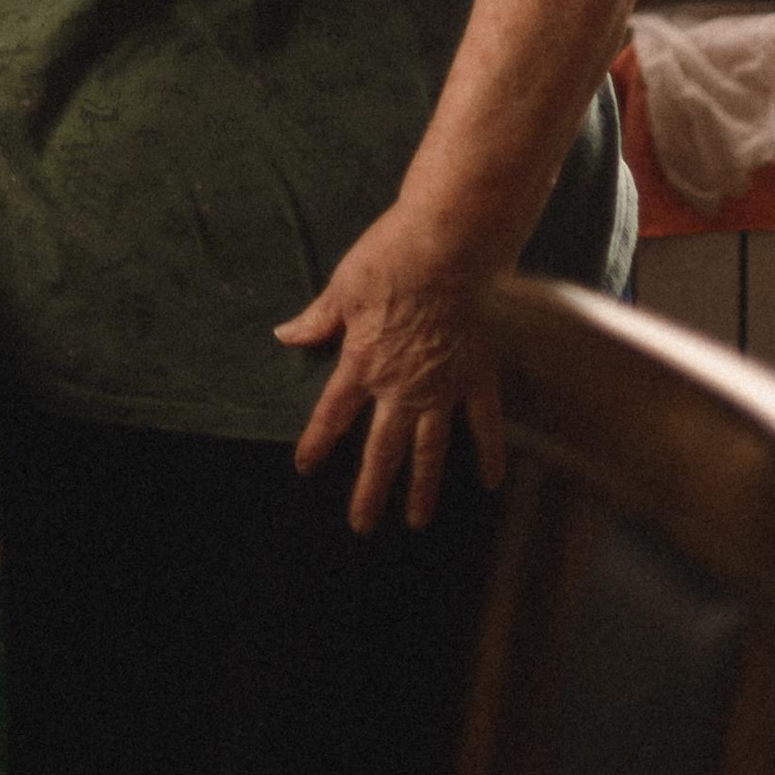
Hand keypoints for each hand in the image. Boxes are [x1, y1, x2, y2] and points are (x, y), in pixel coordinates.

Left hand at [275, 212, 507, 534]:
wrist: (445, 248)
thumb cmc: (388, 260)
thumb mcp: (342, 288)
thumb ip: (317, 319)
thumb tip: (285, 336)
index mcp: (361, 364)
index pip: (332, 415)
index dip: (316, 444)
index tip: (305, 467)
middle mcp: (400, 387)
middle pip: (381, 450)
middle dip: (369, 491)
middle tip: (362, 526)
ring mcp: (441, 386)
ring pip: (429, 449)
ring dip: (422, 487)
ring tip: (417, 521)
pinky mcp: (475, 375)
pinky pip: (484, 423)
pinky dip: (489, 453)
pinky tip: (490, 482)